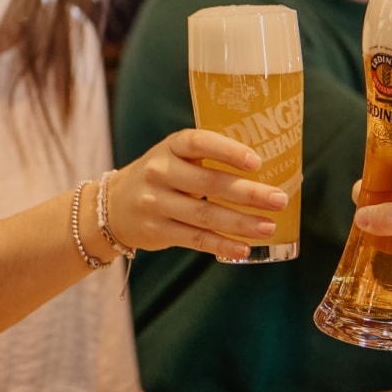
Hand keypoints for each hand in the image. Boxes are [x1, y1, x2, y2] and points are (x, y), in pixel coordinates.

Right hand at [104, 129, 288, 261]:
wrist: (113, 205)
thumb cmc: (161, 176)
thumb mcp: (175, 156)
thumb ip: (208, 158)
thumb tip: (266, 167)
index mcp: (170, 147)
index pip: (199, 143)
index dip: (228, 151)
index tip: (257, 162)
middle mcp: (161, 172)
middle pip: (209, 183)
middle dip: (248, 193)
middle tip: (279, 199)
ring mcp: (156, 203)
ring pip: (205, 215)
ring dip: (241, 223)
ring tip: (269, 226)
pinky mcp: (158, 230)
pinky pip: (195, 239)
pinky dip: (221, 245)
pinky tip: (244, 249)